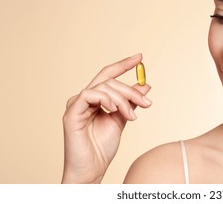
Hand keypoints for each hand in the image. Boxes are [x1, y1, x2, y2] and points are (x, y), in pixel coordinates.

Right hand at [61, 54, 151, 182]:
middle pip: (110, 81)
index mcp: (96, 99)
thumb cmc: (103, 147)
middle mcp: (85, 98)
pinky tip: (115, 110)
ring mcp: (76, 104)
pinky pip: (90, 94)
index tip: (140, 57)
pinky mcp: (71, 112)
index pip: (109, 75)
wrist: (92, 169)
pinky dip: (106, 99)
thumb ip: (131, 102)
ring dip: (123, 99)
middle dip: (131, 90)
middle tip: (147, 102)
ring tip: (132, 116)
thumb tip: (146, 84)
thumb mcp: (123, 119)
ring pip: (103, 87)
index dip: (124, 64)